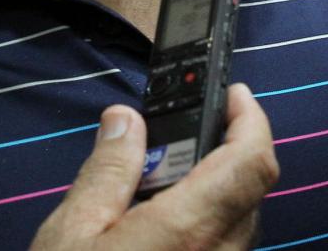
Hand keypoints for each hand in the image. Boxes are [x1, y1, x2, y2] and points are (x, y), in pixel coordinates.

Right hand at [30, 83, 279, 249]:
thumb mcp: (73, 232)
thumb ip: (109, 170)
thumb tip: (126, 121)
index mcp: (189, 229)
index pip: (253, 161)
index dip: (252, 119)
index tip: (233, 95)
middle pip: (251, 190)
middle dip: (228, 151)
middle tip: (184, 133)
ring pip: (241, 226)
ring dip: (217, 192)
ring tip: (162, 182)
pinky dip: (207, 227)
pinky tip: (162, 229)